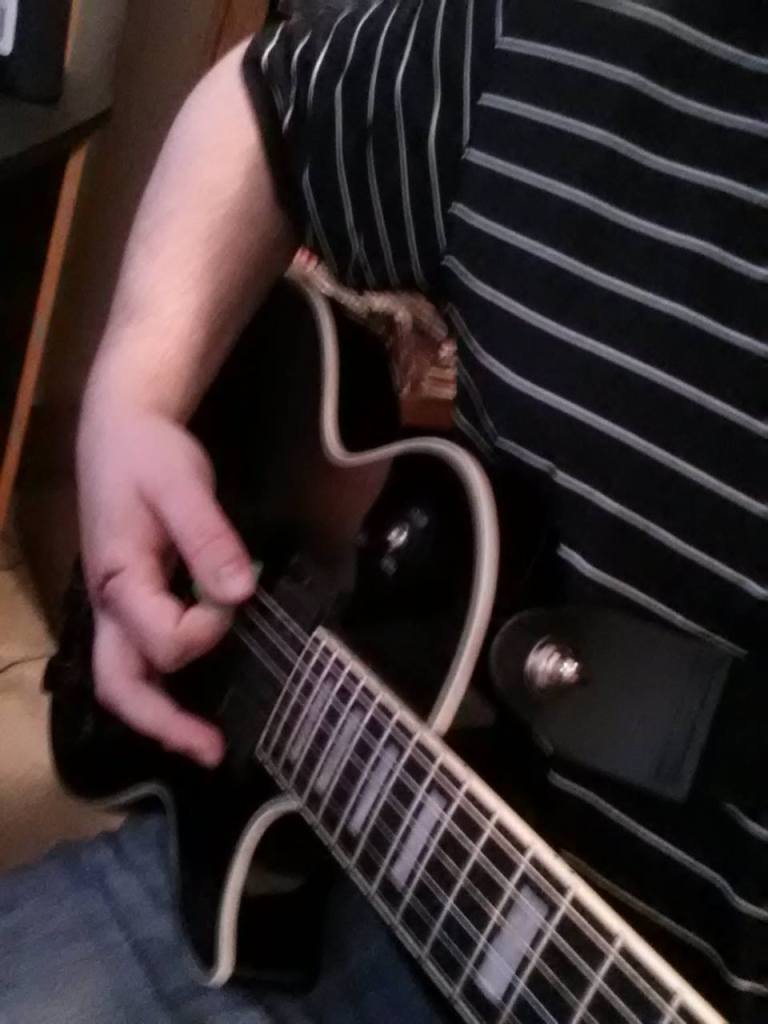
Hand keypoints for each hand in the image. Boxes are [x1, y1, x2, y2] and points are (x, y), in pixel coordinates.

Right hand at [77, 408, 255, 765]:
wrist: (121, 431)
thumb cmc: (148, 455)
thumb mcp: (180, 484)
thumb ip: (207, 538)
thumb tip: (237, 593)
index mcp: (117, 579)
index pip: (161, 637)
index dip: (205, 629)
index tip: (235, 595)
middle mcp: (110, 606)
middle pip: (120, 683)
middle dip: (164, 723)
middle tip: (213, 752)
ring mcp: (117, 608)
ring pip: (125, 679)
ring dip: (162, 715)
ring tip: (207, 743)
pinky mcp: (132, 601)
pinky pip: (139, 658)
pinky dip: (163, 687)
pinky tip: (196, 697)